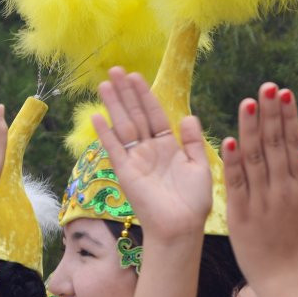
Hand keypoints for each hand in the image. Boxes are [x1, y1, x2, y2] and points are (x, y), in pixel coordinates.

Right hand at [92, 68, 211, 241]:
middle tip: (114, 70)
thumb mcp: (199, 165)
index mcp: (168, 147)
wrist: (181, 227)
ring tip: (104, 84)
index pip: (154, 115)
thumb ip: (191, 141)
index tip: (136, 76)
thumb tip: (188, 116)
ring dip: (114, 105)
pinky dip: (105, 133)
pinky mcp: (125, 172)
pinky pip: (114, 148)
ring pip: (123, 126)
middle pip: (135, 115)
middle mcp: (149, 151)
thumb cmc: (193, 201)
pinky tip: (97, 115)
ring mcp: (136, 160)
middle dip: (125, 93)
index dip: (145, 95)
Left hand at [223, 83, 297, 293]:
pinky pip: (236, 185)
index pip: (293, 143)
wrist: (286, 276)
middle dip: (270, 114)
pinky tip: (229, 140)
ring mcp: (261, 201)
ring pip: (255, 159)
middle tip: (266, 86)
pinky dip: (232, 163)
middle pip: (275, 145)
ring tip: (248, 102)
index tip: (284, 93)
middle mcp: (282, 189)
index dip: (289, 117)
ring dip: (251, 129)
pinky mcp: (240, 214)